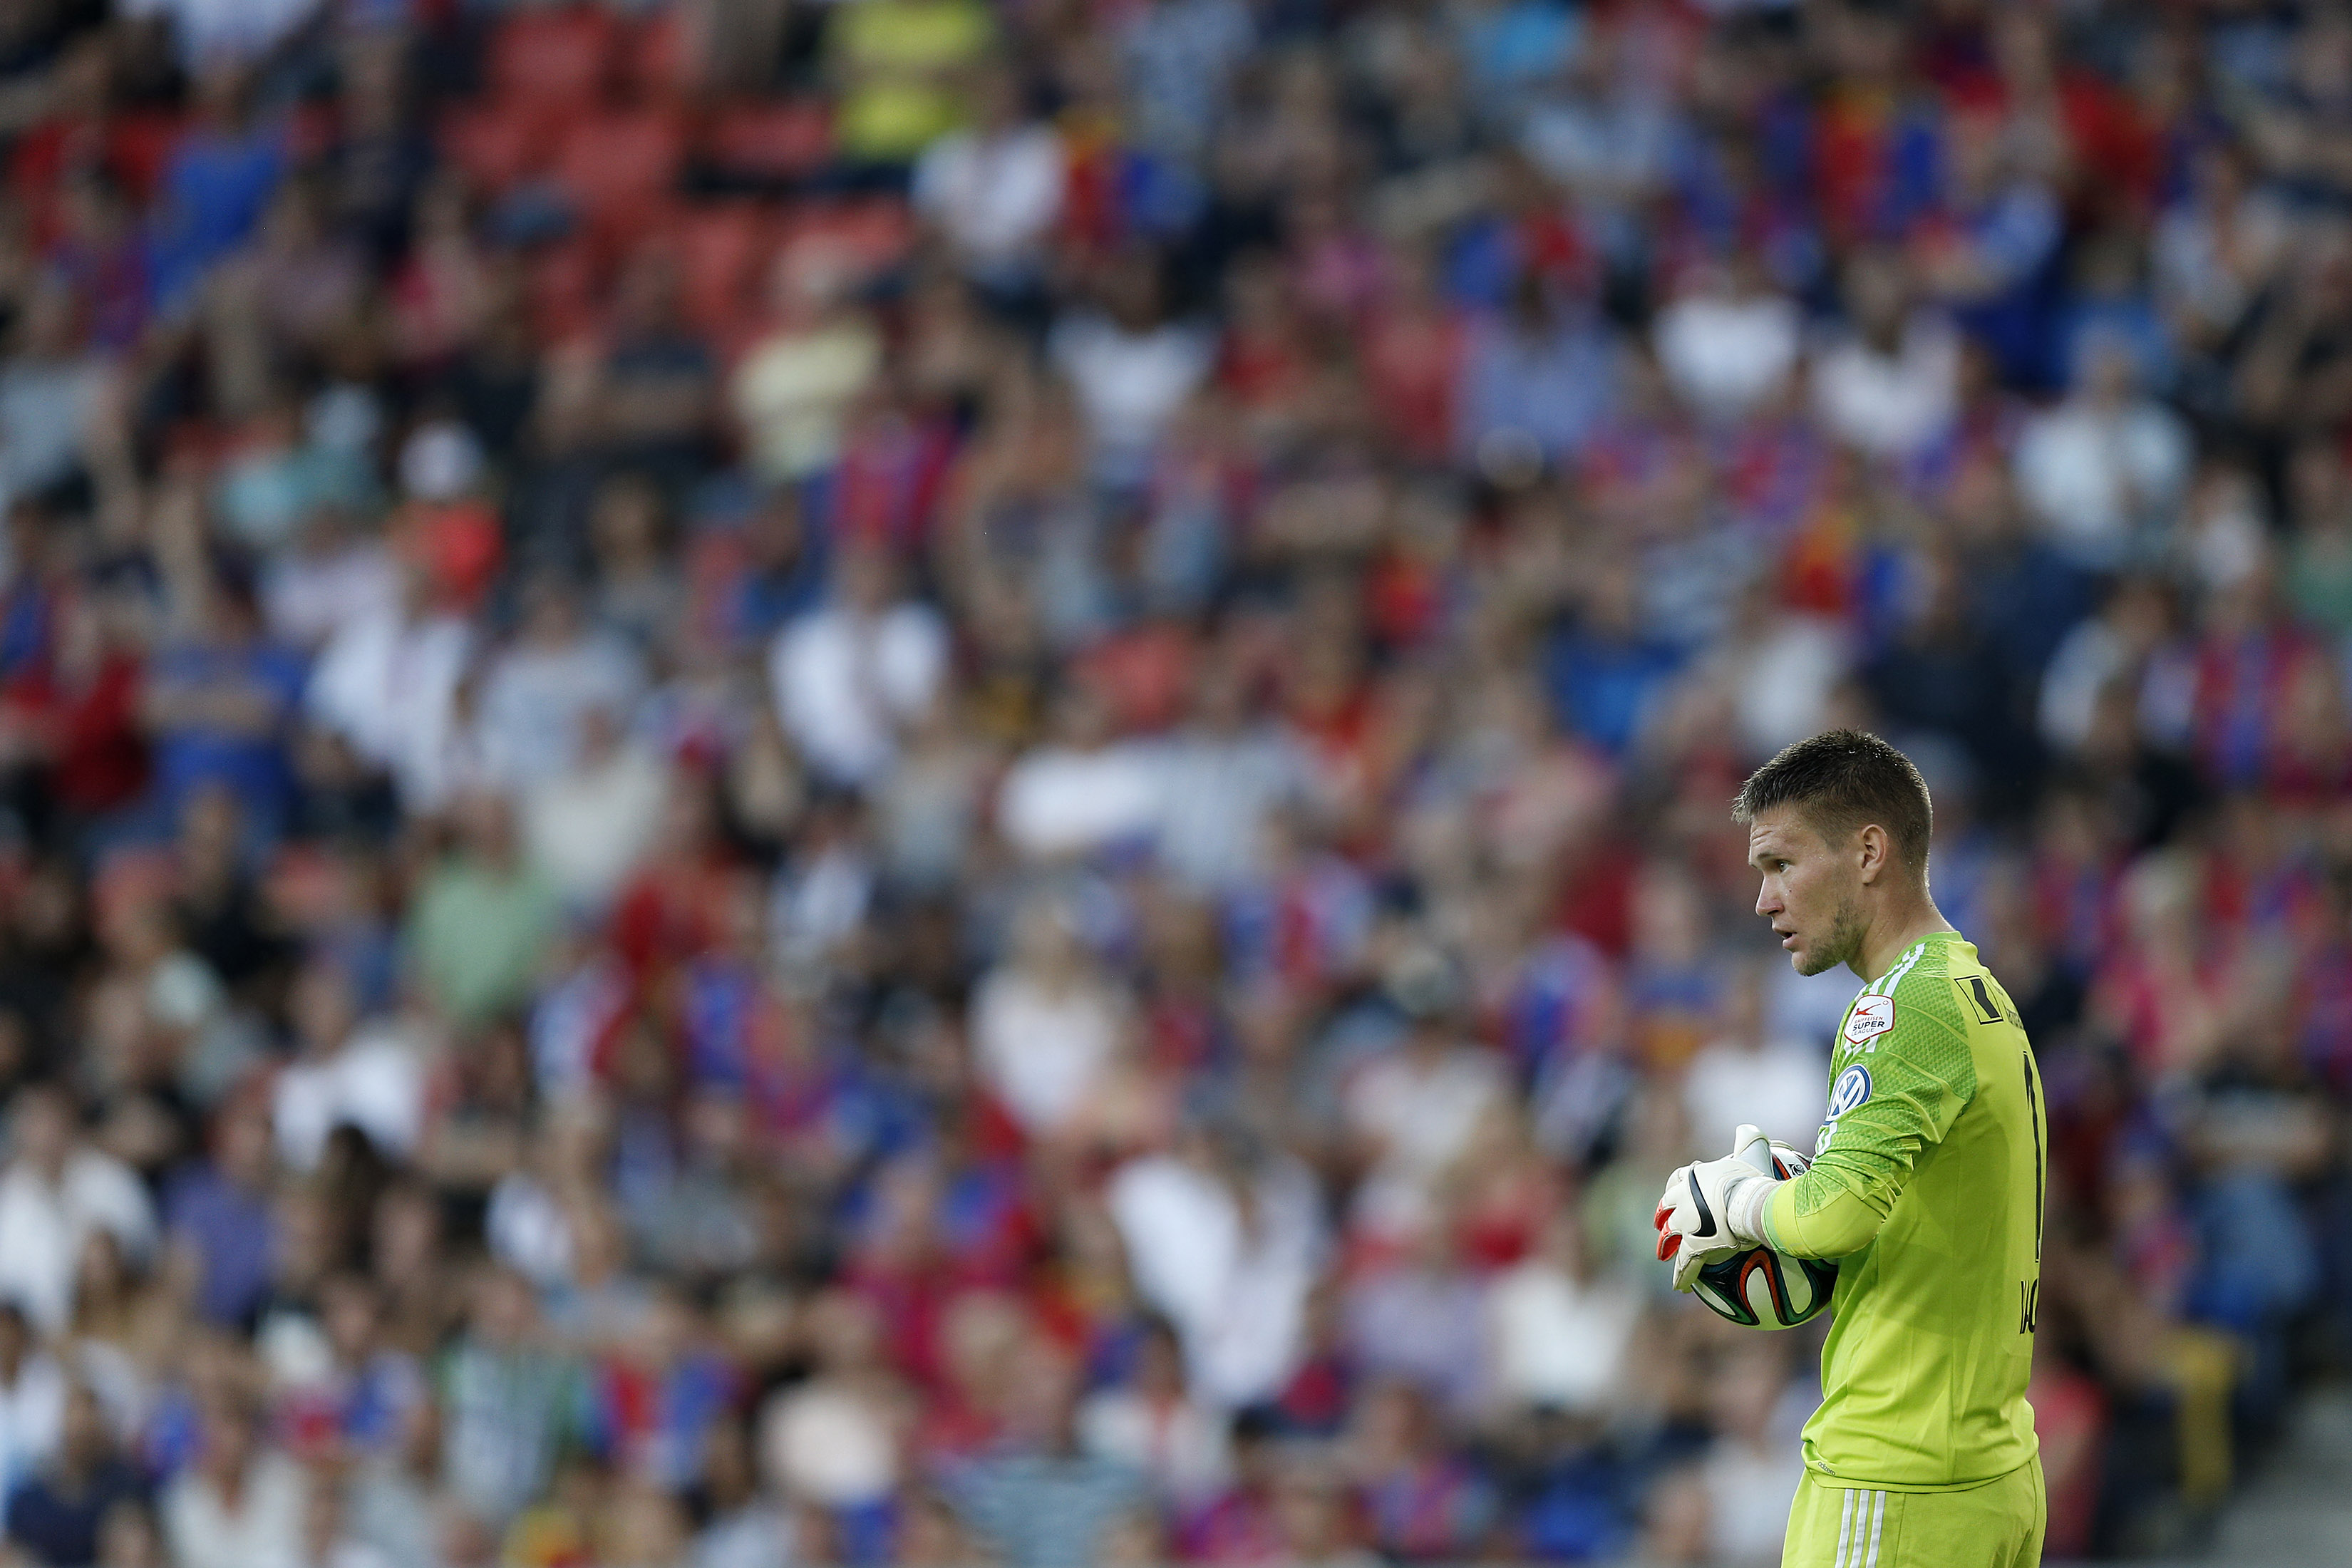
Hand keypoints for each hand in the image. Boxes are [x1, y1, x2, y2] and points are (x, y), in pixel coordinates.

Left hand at [1654, 1123, 1779, 1291]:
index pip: (1678, 1178)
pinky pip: (1684, 1263)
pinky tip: (1680, 1287)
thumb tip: (1748, 1127)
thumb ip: (1748, 1139)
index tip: (1674, 1191)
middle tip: (1659, 1222)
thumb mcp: (1748, 1154)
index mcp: (1695, 1177)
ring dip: (1666, 1244)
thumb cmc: (1751, 1179)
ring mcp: (1685, 1222)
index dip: (1676, 1186)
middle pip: (1667, 1205)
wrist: (1747, 1204)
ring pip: (1670, 1235)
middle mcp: (1684, 1198)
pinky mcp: (1693, 1245)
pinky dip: (1682, 1275)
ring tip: (1662, 1253)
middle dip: (1662, 1213)